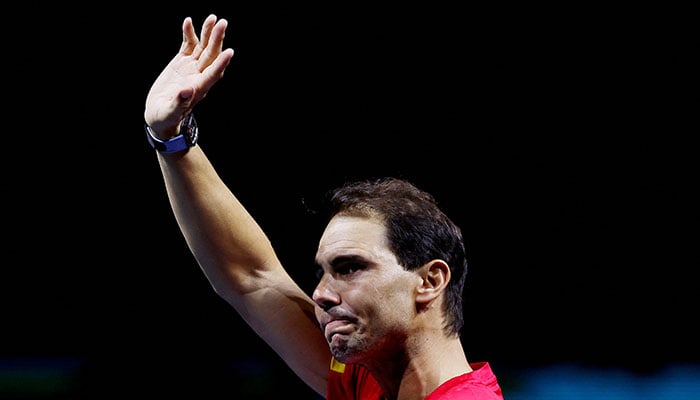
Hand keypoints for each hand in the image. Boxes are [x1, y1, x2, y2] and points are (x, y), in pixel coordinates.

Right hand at [144, 14, 233, 137]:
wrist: (160, 114)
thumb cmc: (165, 117)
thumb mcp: (169, 113)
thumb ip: (178, 103)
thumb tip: (187, 91)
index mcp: (198, 89)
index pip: (213, 74)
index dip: (221, 63)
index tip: (230, 52)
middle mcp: (198, 76)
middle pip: (211, 56)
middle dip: (217, 40)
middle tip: (222, 23)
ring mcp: (191, 67)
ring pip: (202, 48)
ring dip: (207, 33)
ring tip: (213, 18)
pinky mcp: (182, 62)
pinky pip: (188, 45)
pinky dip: (188, 34)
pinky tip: (188, 21)